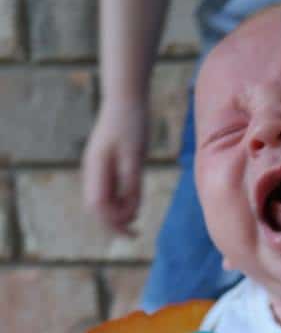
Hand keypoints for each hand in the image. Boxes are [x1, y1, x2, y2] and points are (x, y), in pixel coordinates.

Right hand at [82, 97, 147, 234]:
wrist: (126, 97)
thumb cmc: (132, 123)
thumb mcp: (136, 155)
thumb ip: (132, 182)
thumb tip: (131, 210)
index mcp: (97, 168)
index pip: (97, 206)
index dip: (112, 222)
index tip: (131, 230)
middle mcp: (93, 170)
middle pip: (96, 208)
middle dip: (113, 224)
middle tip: (135, 235)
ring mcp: (97, 168)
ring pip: (102, 201)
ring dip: (117, 214)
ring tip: (136, 221)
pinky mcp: (105, 165)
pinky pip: (109, 191)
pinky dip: (119, 202)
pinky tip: (134, 205)